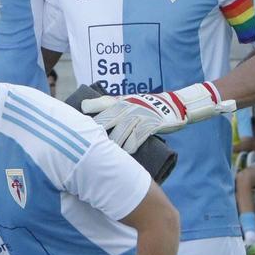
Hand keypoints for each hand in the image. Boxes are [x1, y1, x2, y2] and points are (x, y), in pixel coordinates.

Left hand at [85, 81, 232, 152]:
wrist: (177, 105)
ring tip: (103, 153)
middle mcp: (130, 106)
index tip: (77, 122)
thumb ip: (108, 104)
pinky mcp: (153, 124)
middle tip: (86, 144)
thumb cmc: (148, 105)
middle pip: (108, 119)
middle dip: (97, 131)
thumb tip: (84, 106)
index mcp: (123, 101)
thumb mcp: (129, 100)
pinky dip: (131, 145)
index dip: (90, 113)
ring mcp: (142, 115)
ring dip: (113, 142)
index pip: (102, 105)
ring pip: (122, 130)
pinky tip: (125, 152)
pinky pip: (139, 136)